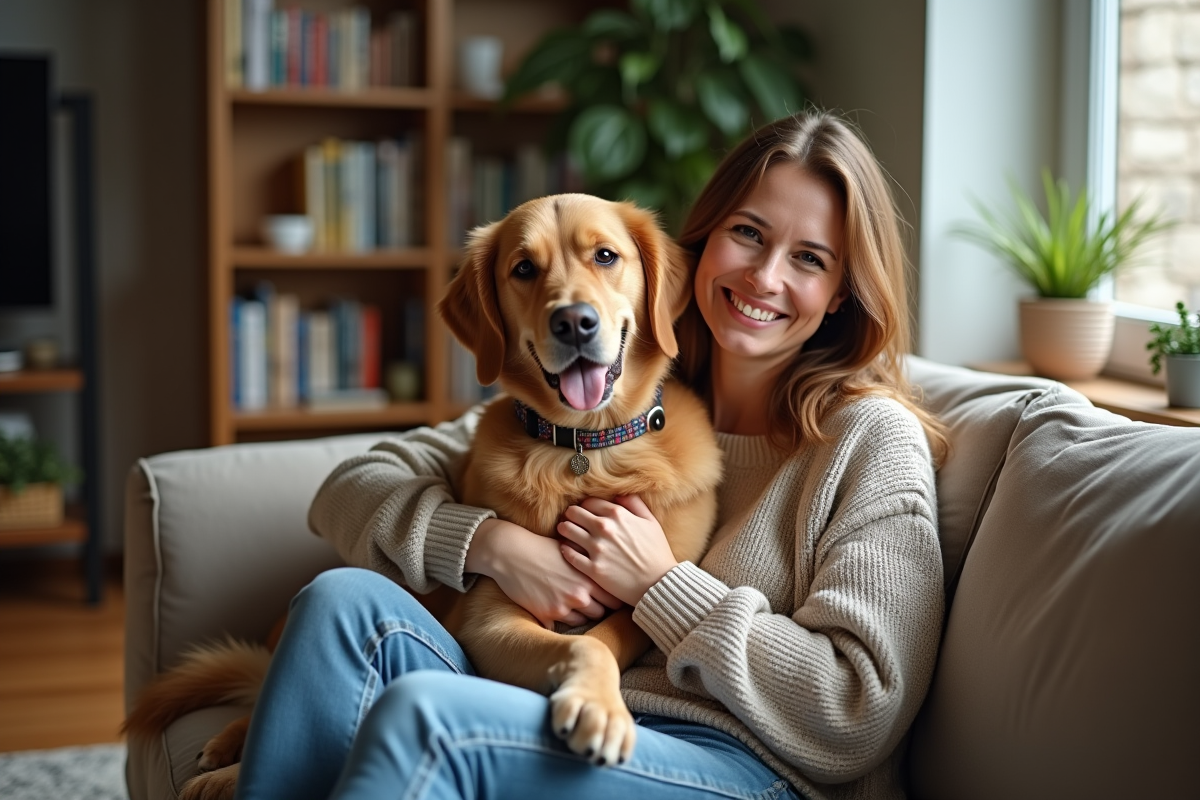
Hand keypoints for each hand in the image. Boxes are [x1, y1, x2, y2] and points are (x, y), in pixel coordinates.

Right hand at [466, 518, 623, 628]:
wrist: (512, 552)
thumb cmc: (542, 547)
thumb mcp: (571, 550)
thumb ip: (588, 564)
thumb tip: (606, 570)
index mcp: (588, 576)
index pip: (613, 597)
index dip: (613, 598)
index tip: (609, 596)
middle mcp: (579, 593)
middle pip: (601, 612)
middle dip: (599, 608)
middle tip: (593, 603)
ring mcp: (564, 606)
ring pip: (583, 620)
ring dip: (580, 614)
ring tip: (572, 604)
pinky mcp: (547, 614)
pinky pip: (562, 625)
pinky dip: (561, 619)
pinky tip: (556, 609)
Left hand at [556, 495, 677, 606]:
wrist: (658, 583)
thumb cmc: (656, 552)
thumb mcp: (651, 522)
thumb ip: (634, 504)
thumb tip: (618, 495)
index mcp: (618, 514)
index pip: (588, 502)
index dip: (584, 506)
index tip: (583, 512)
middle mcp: (605, 528)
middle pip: (573, 513)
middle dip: (570, 515)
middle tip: (569, 521)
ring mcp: (598, 549)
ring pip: (567, 530)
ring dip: (564, 530)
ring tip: (565, 533)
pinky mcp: (593, 569)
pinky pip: (569, 554)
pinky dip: (565, 550)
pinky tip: (567, 550)